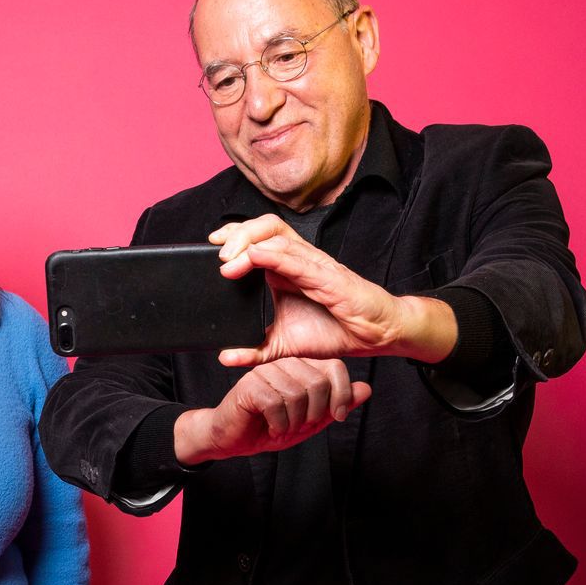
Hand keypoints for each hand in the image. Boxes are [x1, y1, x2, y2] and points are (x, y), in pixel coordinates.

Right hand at [174, 357, 370, 464]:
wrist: (233, 438)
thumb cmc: (269, 427)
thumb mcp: (312, 420)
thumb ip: (337, 404)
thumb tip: (366, 389)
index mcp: (301, 367)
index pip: (335, 368)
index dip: (342, 396)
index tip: (335, 417)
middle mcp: (285, 363)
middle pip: (318, 383)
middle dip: (314, 414)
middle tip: (298, 425)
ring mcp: (266, 371)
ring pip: (298, 394)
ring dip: (293, 422)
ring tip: (282, 426)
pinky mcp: (249, 384)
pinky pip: (276, 403)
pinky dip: (278, 423)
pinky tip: (270, 425)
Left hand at [209, 214, 456, 366]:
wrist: (375, 335)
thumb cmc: (335, 330)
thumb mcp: (284, 345)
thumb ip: (255, 350)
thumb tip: (225, 356)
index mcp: (286, 270)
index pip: (257, 238)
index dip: (233, 236)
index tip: (210, 247)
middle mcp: (298, 261)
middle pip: (265, 228)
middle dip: (238, 233)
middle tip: (217, 253)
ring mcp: (313, 265)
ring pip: (278, 237)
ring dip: (249, 242)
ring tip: (228, 259)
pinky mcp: (328, 276)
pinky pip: (299, 259)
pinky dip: (275, 256)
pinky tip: (256, 258)